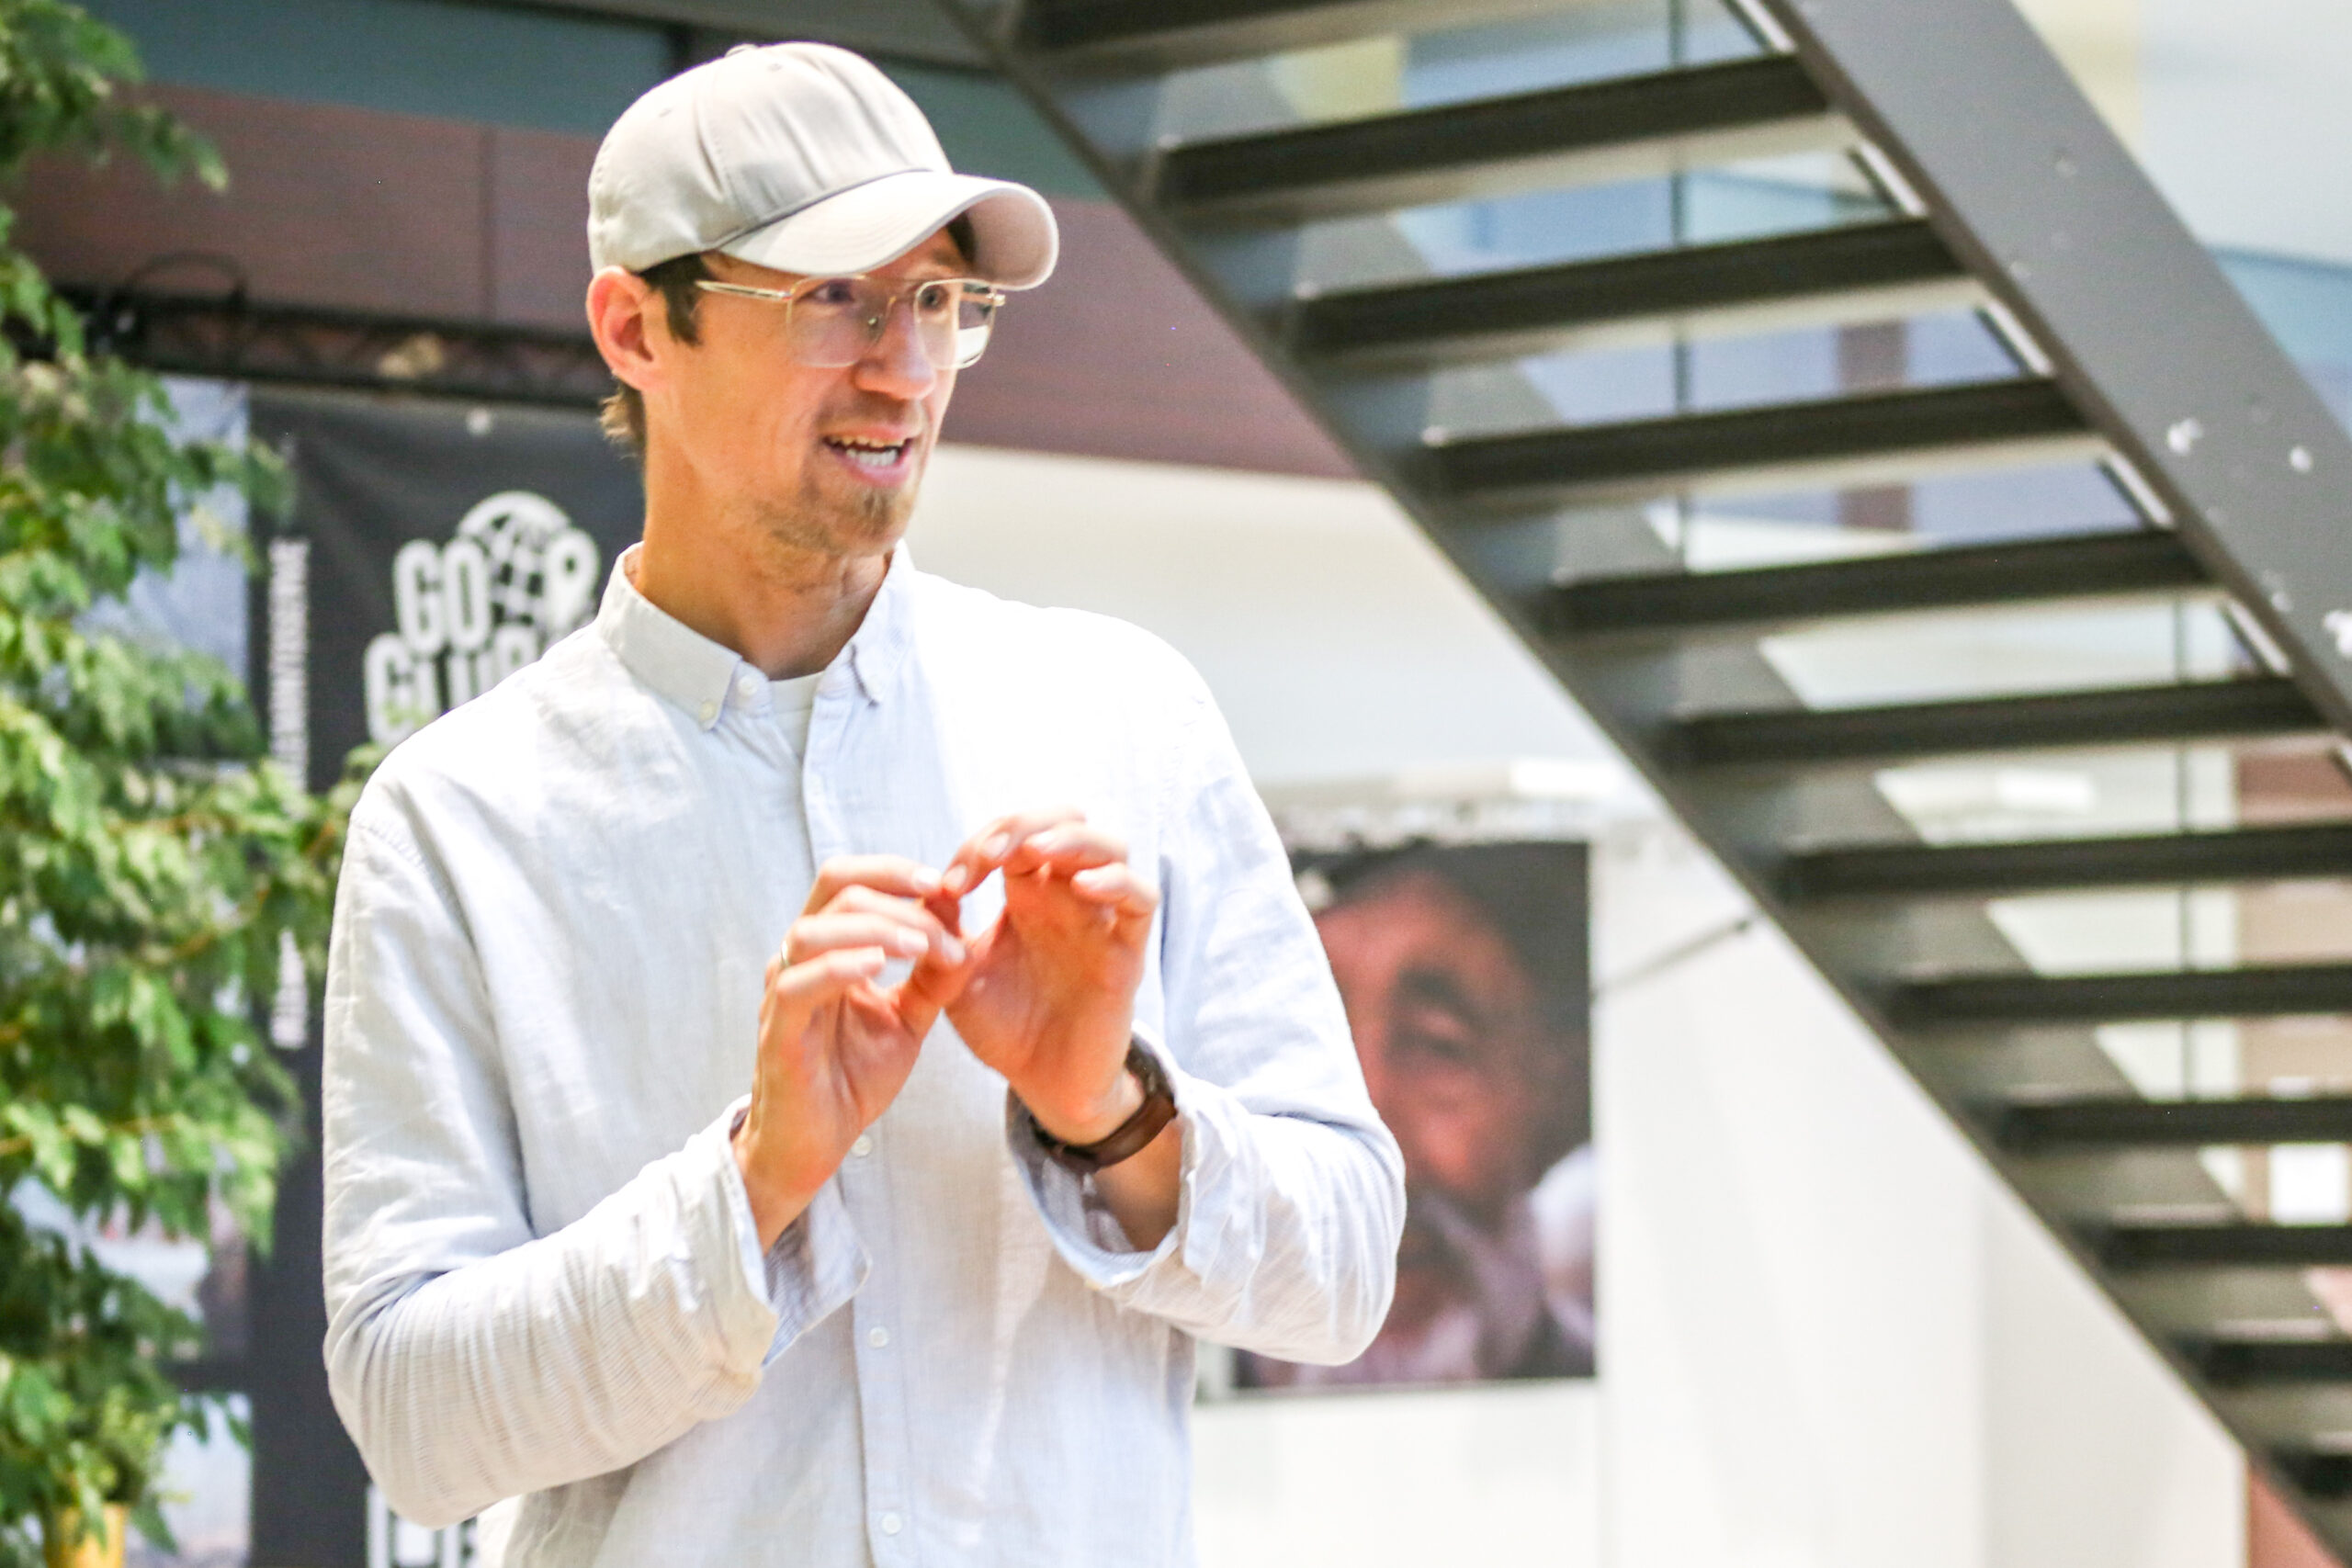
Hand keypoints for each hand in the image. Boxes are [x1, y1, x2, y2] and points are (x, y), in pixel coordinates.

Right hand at [733, 857, 968, 1247]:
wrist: (816, 1145)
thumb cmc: (851, 1077)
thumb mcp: (907, 1019)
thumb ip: (931, 976)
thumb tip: (961, 927)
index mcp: (828, 949)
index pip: (849, 880)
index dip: (896, 870)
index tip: (947, 883)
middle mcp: (799, 960)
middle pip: (835, 888)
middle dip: (897, 893)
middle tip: (946, 914)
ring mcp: (783, 994)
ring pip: (815, 931)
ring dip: (877, 928)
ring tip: (923, 944)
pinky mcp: (779, 1033)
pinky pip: (798, 986)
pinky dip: (839, 967)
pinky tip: (878, 966)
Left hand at [933, 808, 1157, 1145]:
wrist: (1042, 1084)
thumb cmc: (1003, 1028)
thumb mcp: (955, 975)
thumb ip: (941, 930)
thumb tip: (926, 885)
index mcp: (1027, 894)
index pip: (1014, 836)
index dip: (981, 844)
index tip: (949, 884)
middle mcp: (1068, 897)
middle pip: (1066, 821)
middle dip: (1026, 824)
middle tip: (989, 852)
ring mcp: (1102, 920)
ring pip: (1112, 848)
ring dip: (1073, 839)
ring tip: (1038, 851)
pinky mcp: (1127, 951)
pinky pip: (1140, 899)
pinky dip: (1117, 882)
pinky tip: (1083, 886)